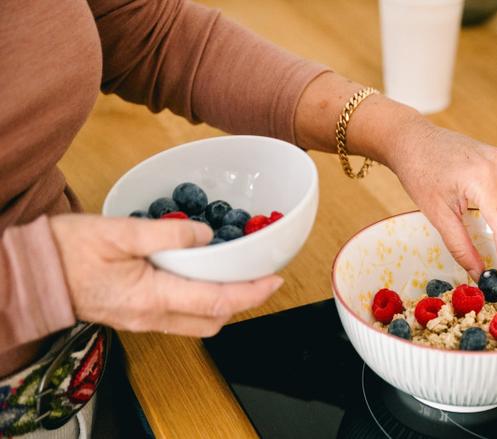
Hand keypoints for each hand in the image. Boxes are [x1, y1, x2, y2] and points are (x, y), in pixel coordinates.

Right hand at [50, 215, 282, 336]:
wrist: (32, 273)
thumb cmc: (69, 250)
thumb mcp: (119, 231)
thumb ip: (166, 234)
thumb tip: (205, 234)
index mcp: (151, 297)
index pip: (215, 302)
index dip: (251, 293)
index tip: (275, 280)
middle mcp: (151, 317)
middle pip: (212, 320)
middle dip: (243, 302)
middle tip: (260, 277)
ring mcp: (143, 320)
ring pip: (197, 322)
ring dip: (223, 303)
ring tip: (237, 275)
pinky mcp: (137, 315)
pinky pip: (179, 316)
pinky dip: (200, 301)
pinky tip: (202, 277)